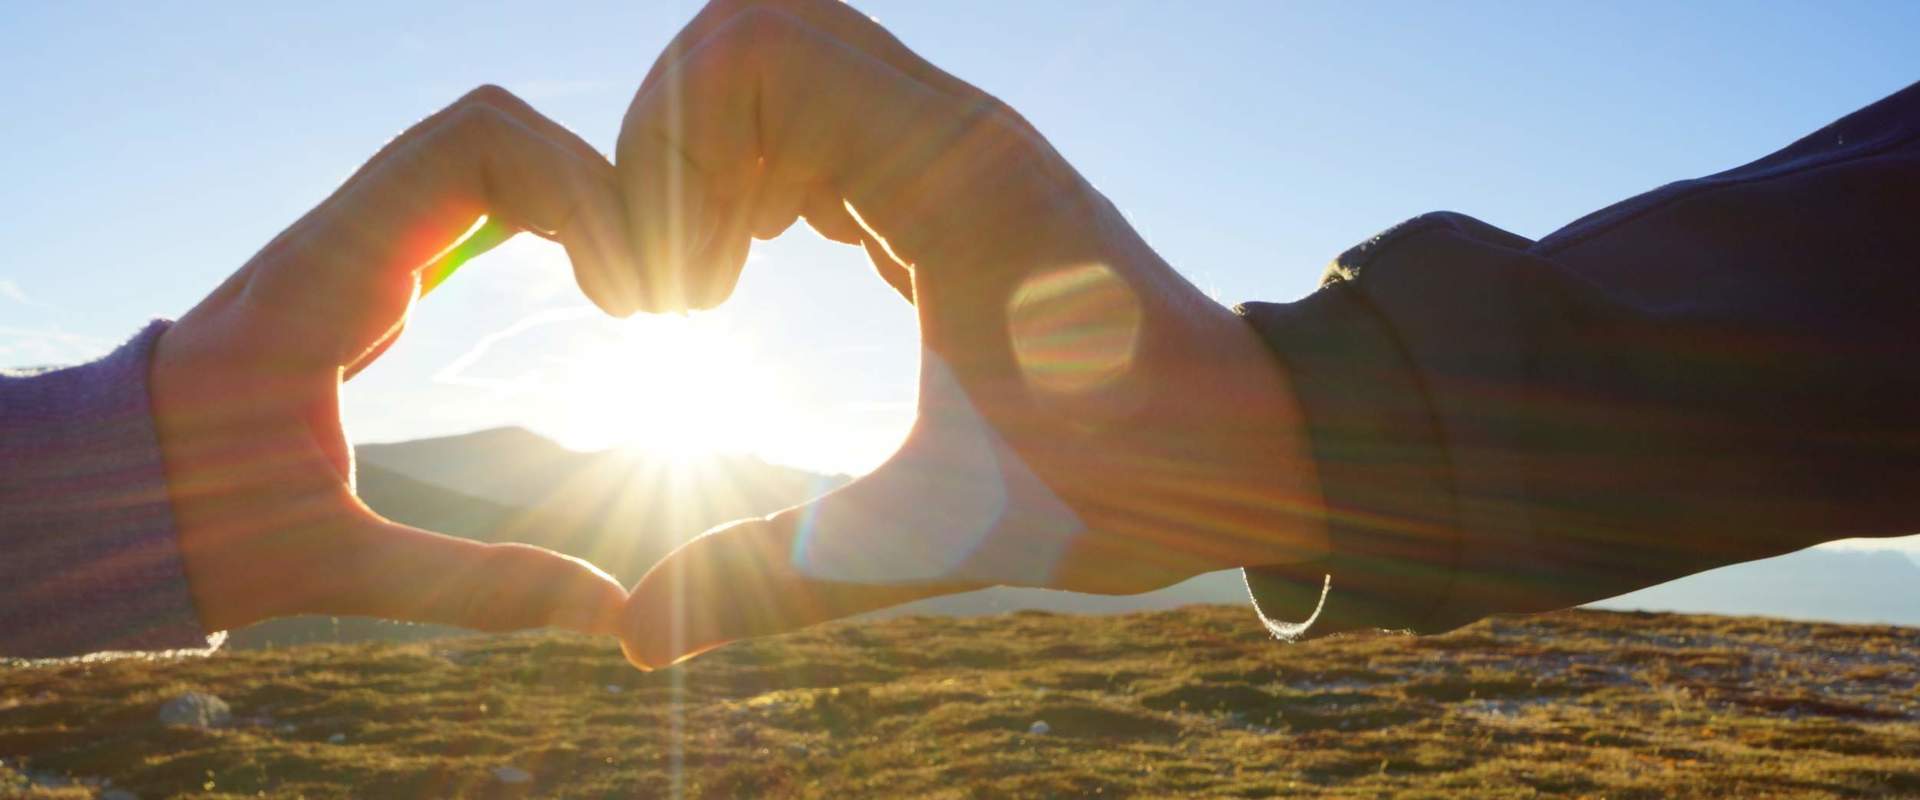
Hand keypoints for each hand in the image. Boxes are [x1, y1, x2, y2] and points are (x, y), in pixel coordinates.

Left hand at [153, 86, 636, 634]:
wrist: (99, 494)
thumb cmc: (193, 525)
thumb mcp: (335, 564)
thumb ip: (477, 586)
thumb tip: (612, 610)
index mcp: (326, 276)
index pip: (473, 147)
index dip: (577, 195)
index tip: (623, 301)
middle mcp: (343, 233)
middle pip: (501, 133)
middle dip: (599, 193)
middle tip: (653, 300)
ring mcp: (358, 238)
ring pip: (493, 150)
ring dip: (580, 201)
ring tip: (635, 299)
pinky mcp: (372, 261)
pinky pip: (478, 191)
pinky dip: (551, 219)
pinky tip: (593, 292)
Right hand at [617, 0, 1329, 668]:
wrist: (1261, 446)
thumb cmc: (1134, 482)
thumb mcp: (938, 535)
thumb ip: (775, 579)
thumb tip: (630, 637)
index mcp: (955, 176)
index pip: (752, 57)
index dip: (670, 160)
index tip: (684, 305)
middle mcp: (955, 128)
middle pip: (751, 35)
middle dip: (671, 149)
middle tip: (672, 293)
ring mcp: (957, 141)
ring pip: (782, 63)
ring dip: (711, 162)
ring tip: (705, 291)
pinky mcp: (954, 173)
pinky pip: (820, 114)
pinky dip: (758, 173)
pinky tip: (758, 271)